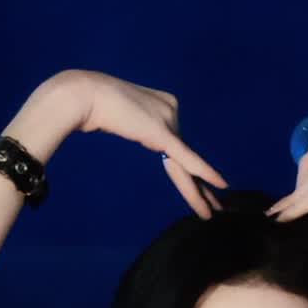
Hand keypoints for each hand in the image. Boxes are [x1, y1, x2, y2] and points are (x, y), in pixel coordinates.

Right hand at [62, 68, 227, 218]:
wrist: (86, 95)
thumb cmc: (94, 104)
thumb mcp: (124, 115)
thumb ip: (140, 124)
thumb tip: (141, 130)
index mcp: (165, 104)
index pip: (178, 147)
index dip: (188, 170)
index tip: (197, 189)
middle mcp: (172, 110)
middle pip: (187, 157)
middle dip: (201, 185)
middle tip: (217, 204)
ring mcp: (169, 120)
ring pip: (186, 165)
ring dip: (198, 193)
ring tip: (212, 212)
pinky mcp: (162, 132)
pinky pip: (187, 158)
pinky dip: (204, 172)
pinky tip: (221, 185)